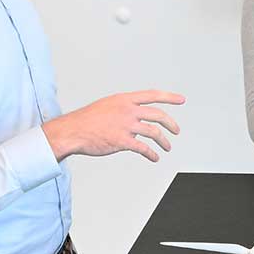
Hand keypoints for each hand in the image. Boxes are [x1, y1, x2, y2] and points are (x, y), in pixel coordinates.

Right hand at [43, 90, 184, 161]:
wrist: (72, 131)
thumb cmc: (87, 120)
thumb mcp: (107, 106)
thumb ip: (124, 109)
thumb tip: (137, 117)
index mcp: (124, 99)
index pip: (152, 95)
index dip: (169, 97)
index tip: (181, 99)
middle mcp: (127, 110)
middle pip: (158, 115)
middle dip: (171, 124)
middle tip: (176, 130)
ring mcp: (125, 125)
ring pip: (154, 133)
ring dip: (164, 141)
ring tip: (167, 147)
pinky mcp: (122, 141)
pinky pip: (143, 148)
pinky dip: (152, 154)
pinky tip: (154, 157)